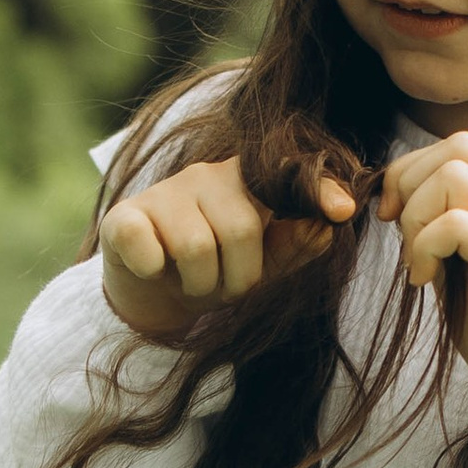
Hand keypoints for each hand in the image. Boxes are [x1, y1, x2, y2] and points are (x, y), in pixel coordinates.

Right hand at [99, 155, 356, 338]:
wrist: (150, 290)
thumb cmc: (214, 270)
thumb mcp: (261, 265)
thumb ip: (296, 245)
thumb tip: (327, 226)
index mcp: (246, 183)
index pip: (285, 176)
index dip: (316, 190)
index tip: (343, 210)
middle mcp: (206, 176)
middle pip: (242, 227)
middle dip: (238, 276)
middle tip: (223, 285)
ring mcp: (163, 193)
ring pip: (197, 246)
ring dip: (199, 284)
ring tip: (192, 282)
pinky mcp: (124, 218)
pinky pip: (149, 249)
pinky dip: (154, 271)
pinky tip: (154, 268)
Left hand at [376, 133, 467, 413]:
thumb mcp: (458, 271)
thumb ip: (437, 235)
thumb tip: (395, 206)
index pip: (459, 147)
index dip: (412, 170)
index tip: (391, 217)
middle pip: (459, 147)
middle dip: (410, 183)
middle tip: (399, 235)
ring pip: (457, 175)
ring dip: (417, 217)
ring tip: (416, 263)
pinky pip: (462, 224)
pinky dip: (427, 246)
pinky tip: (425, 282)